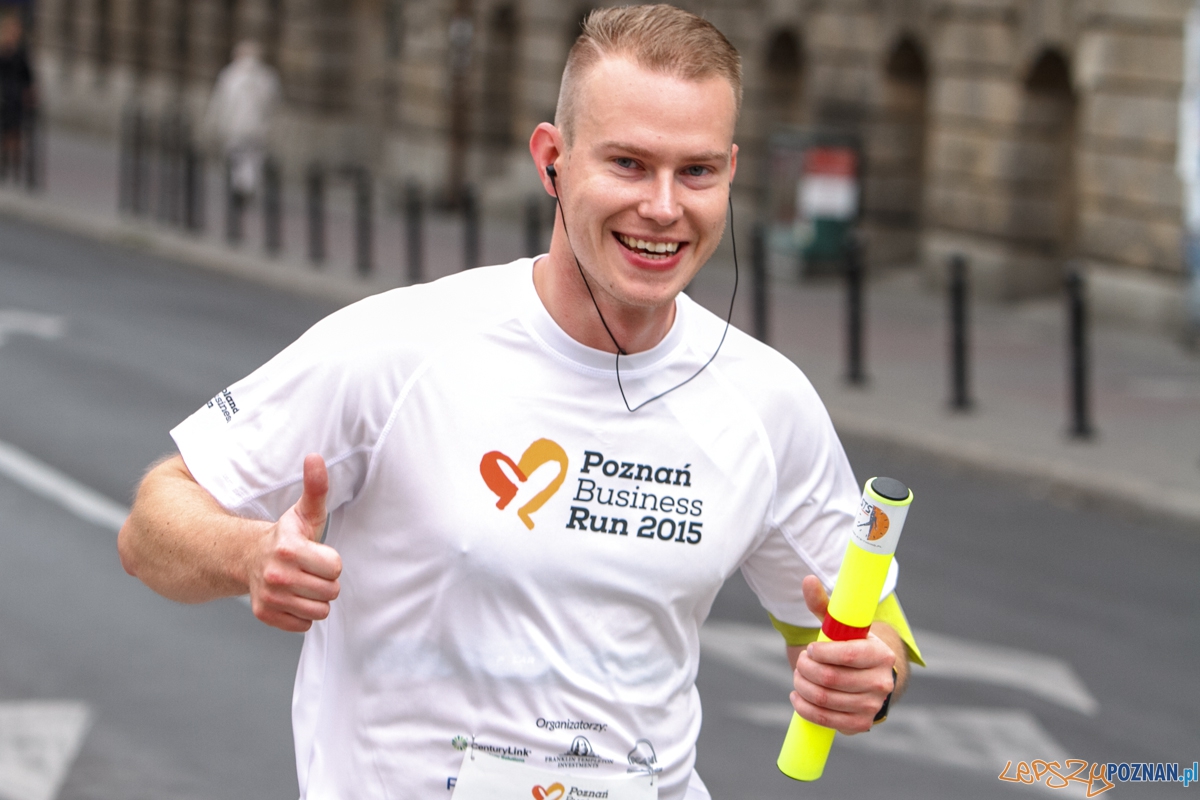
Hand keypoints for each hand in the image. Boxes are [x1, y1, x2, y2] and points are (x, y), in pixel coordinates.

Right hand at [246, 453, 341, 631]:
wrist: (250, 557)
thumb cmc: (287, 536)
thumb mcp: (304, 512)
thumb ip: (315, 487)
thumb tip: (315, 457)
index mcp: (289, 548)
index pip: (335, 567)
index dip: (331, 561)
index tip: (317, 554)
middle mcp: (276, 575)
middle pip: (330, 592)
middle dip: (325, 581)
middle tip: (309, 569)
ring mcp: (269, 597)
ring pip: (319, 611)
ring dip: (315, 599)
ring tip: (302, 582)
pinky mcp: (265, 615)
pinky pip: (303, 625)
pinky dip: (301, 614)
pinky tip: (292, 596)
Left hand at [789, 575, 895, 733]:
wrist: (870, 679)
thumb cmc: (850, 646)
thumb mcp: (840, 626)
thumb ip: (823, 604)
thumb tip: (807, 580)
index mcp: (881, 654)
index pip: (848, 655)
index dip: (822, 653)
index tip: (811, 648)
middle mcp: (882, 682)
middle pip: (831, 679)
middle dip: (806, 669)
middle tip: (801, 662)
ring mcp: (873, 706)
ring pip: (825, 699)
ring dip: (802, 687)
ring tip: (798, 677)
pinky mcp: (861, 724)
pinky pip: (826, 720)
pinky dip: (805, 708)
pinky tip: (798, 697)